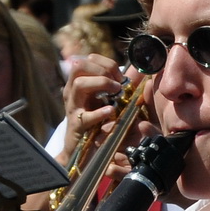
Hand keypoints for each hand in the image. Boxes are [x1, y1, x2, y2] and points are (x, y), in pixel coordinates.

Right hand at [62, 57, 151, 178]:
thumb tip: (137, 72)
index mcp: (78, 84)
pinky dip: (100, 112)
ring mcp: (73, 108)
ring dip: (100, 83)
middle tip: (118, 83)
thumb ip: (117, 87)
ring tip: (116, 92)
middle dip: (102, 70)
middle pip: (79, 67)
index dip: (105, 63)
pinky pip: (86, 116)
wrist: (79, 150)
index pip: (87, 60)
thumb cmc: (95, 123)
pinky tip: (111, 111)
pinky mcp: (77, 126)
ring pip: (79, 84)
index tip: (120, 74)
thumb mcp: (104, 101)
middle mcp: (72, 92)